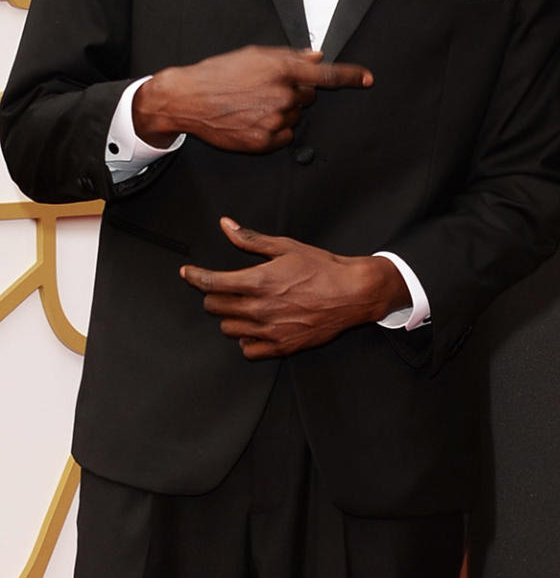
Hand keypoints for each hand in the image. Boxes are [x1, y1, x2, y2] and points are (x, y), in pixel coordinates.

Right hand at [133, 45, 371, 152]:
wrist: (188, 99)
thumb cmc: (218, 74)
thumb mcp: (253, 55)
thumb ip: (289, 57)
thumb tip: (316, 57)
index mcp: (282, 70)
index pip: (327, 74)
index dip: (351, 76)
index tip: (367, 79)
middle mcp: (283, 95)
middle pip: (309, 97)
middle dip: (295, 92)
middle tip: (266, 90)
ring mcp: (275, 120)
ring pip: (296, 117)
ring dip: (283, 111)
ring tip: (253, 104)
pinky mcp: (265, 141)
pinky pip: (285, 136)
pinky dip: (275, 130)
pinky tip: (252, 120)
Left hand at [180, 218, 408, 357]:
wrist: (353, 293)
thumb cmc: (323, 269)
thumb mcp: (285, 247)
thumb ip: (250, 240)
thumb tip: (227, 226)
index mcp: (257, 282)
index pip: (211, 284)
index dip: (194, 277)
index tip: (188, 274)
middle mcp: (259, 309)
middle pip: (214, 307)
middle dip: (214, 295)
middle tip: (224, 288)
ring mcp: (269, 331)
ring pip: (228, 330)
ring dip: (230, 317)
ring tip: (243, 307)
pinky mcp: (282, 346)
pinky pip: (248, 350)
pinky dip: (247, 340)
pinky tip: (255, 327)